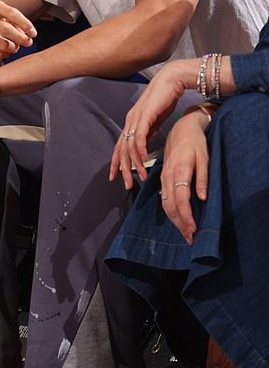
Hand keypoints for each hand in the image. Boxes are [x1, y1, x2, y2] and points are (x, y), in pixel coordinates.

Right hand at [0, 0, 35, 60]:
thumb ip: (11, 18)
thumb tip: (28, 32)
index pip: (13, 13)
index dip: (26, 24)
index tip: (33, 33)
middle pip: (8, 30)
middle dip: (22, 38)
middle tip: (28, 42)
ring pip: (3, 44)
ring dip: (13, 48)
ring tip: (15, 47)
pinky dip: (4, 55)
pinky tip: (6, 52)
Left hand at [111, 59, 196, 188]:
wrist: (172, 81)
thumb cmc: (165, 98)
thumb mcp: (155, 120)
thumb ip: (149, 132)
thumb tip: (146, 146)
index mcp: (132, 122)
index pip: (120, 146)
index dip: (117, 162)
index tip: (117, 177)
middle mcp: (130, 121)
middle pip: (121, 149)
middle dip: (122, 169)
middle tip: (126, 184)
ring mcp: (136, 118)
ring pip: (128, 146)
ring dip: (133, 163)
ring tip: (139, 176)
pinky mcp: (144, 116)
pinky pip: (139, 137)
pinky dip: (139, 150)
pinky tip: (142, 160)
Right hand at [158, 110, 210, 244]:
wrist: (181, 129)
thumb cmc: (195, 143)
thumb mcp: (204, 158)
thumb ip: (202, 178)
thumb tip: (202, 198)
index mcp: (179, 171)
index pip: (181, 200)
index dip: (187, 217)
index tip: (194, 229)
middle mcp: (168, 176)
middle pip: (171, 206)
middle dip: (180, 223)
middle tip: (190, 237)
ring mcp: (163, 177)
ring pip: (165, 204)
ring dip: (174, 220)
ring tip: (184, 231)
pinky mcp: (162, 177)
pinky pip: (163, 198)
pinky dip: (169, 211)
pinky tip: (176, 218)